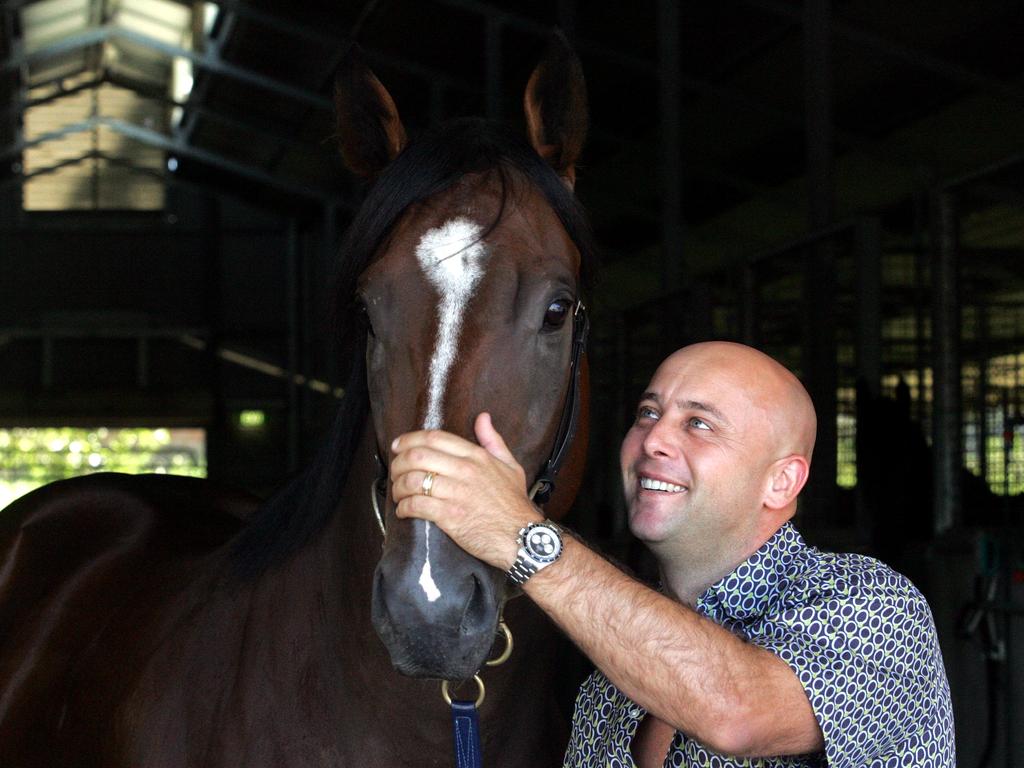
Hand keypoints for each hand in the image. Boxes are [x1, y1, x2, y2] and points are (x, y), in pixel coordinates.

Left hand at [390, 412, 542, 568]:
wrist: (523, 536)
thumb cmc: (515, 504)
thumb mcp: (510, 465)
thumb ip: (493, 440)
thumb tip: (483, 418)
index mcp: (476, 456)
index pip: (434, 438)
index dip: (409, 440)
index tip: (398, 446)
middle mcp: (464, 470)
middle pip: (417, 457)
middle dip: (399, 463)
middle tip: (395, 472)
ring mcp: (456, 493)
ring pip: (413, 481)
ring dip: (398, 487)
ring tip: (398, 494)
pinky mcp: (450, 516)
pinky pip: (417, 505)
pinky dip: (404, 507)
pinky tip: (404, 511)